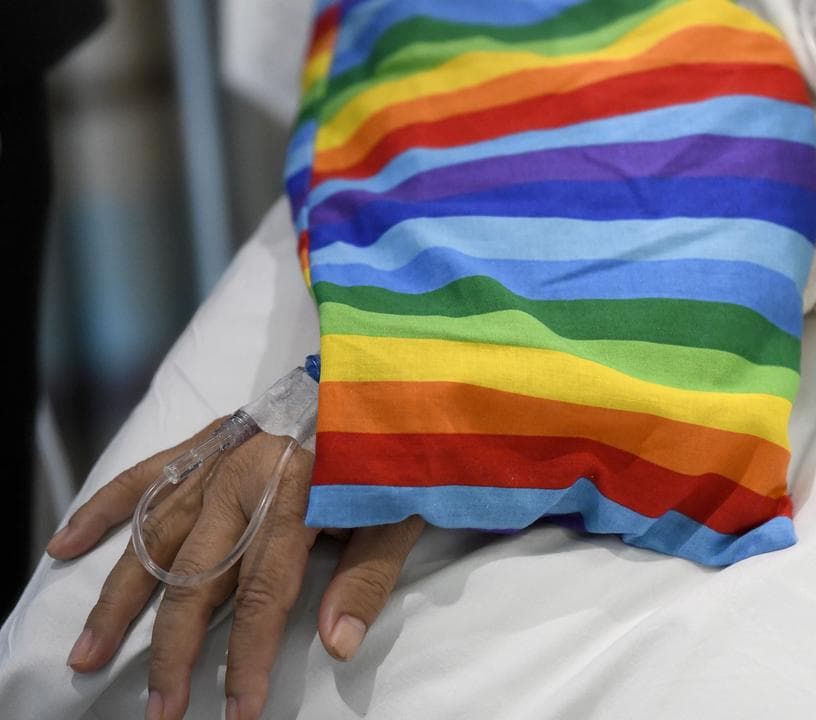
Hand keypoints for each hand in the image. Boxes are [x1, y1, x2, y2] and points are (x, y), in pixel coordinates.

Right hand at [47, 419, 425, 719]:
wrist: (385, 380)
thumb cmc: (397, 455)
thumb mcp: (400, 514)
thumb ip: (367, 579)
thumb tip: (336, 645)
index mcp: (297, 494)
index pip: (264, 593)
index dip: (248, 656)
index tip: (238, 710)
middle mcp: (246, 476)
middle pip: (198, 577)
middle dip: (175, 649)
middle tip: (161, 707)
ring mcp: (219, 456)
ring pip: (155, 537)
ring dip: (120, 600)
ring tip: (88, 653)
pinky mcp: (206, 440)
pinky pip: (144, 476)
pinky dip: (102, 509)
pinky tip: (66, 546)